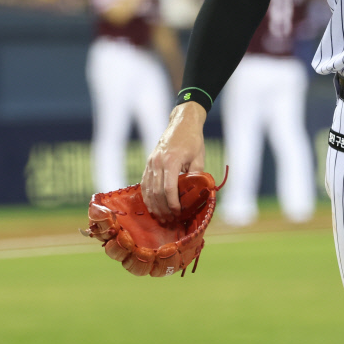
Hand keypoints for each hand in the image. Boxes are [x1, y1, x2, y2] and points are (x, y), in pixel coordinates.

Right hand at [141, 102, 206, 220]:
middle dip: (163, 209)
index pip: (169, 189)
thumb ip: (197, 176)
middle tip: (170, 220)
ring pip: (148, 189)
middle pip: (157, 192)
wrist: (181, 122)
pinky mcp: (148, 163)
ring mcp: (151, 162)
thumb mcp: (199, 157)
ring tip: (161, 217)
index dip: (173, 204)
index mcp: (172, 160)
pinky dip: (147, 196)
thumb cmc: (193, 139)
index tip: (179, 213)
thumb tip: (198, 194)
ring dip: (154, 206)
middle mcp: (158, 162)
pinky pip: (144, 183)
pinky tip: (152, 206)